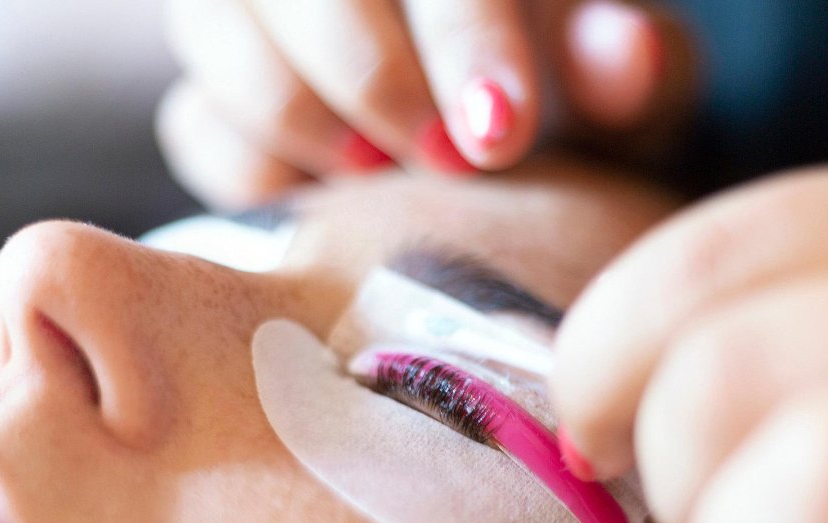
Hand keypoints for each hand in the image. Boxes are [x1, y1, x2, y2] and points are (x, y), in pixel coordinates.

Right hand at [157, 0, 696, 208]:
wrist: (496, 135)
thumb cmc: (559, 95)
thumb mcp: (619, 88)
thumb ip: (631, 67)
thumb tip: (625, 53)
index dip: (461, 35)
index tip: (497, 131)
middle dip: (369, 72)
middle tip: (445, 162)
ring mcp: (255, 18)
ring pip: (216, 27)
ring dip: (298, 115)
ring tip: (379, 178)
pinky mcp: (217, 96)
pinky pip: (195, 124)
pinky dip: (253, 172)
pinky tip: (326, 199)